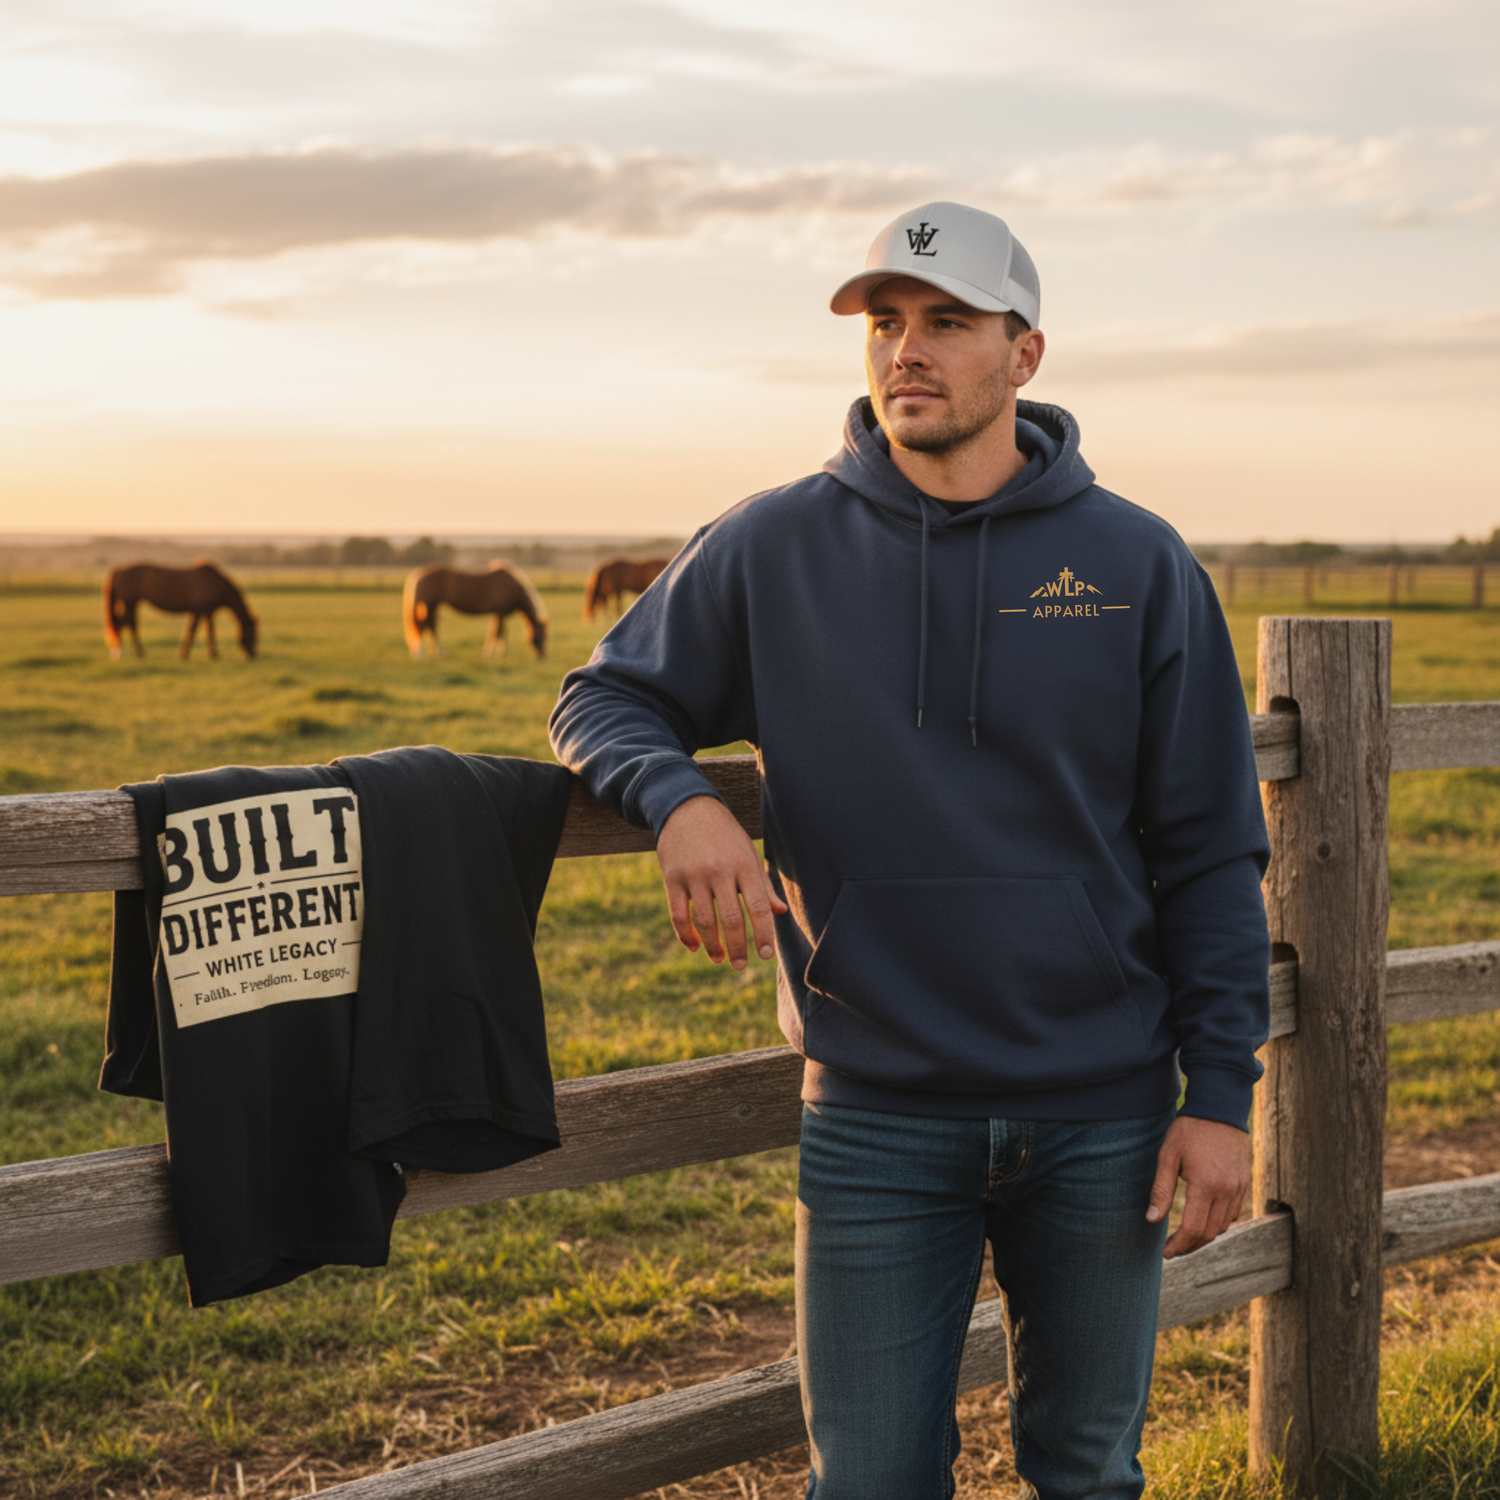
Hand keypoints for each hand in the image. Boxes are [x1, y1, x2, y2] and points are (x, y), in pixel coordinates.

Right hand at [655, 795, 788, 969]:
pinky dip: (686, 935)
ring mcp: (693, 875)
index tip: (767, 955)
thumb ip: (763, 885)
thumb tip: (779, 913)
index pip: (758, 906)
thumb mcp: (747, 852)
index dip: (765, 934)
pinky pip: (678, 915)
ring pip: (704, 921)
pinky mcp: (671, 878)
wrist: (685, 807)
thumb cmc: (724, 833)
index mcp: (744, 864)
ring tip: (720, 959)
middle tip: (741, 966)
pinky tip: (695, 946)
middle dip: (738, 948)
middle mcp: (720, 870)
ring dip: (713, 946)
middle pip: (732, 919)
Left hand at [1146, 1114, 1249, 1258]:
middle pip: (1209, 1233)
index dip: (1178, 1245)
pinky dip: (1217, 1223)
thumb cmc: (1189, 1130)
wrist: (1219, 1110)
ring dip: (1203, 1236)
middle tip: (1172, 1249)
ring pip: (1222, 1226)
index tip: (1165, 1252)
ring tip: (1184, 1237)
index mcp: (1206, 1185)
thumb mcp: (1168, 1155)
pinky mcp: (1244, 1184)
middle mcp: (1227, 1191)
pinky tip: (1201, 1219)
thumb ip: (1161, 1189)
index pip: (1193, 1228)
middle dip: (1189, 1246)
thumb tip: (1151, 1220)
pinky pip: (1232, 1214)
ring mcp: (1238, 1188)